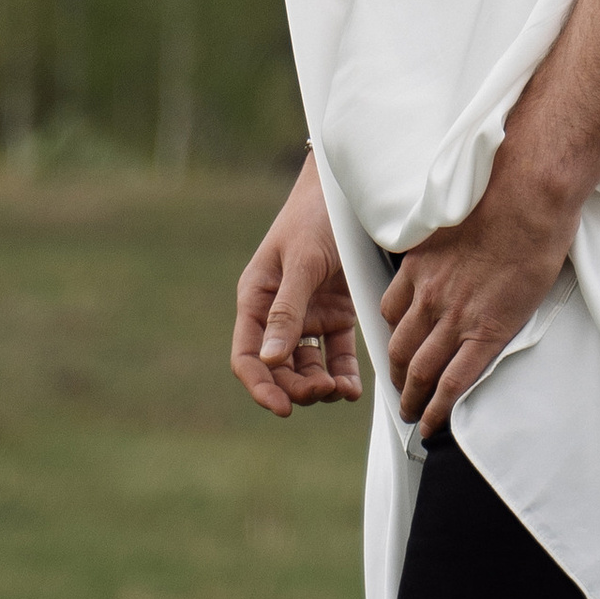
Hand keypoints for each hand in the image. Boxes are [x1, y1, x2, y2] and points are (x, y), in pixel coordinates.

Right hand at [231, 153, 361, 414]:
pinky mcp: (337, 313)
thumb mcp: (302, 261)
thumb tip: (270, 360)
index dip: (261, 386)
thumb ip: (287, 310)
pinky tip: (351, 389)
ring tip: (339, 390)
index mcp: (256, 298)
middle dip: (297, 387)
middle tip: (321, 392)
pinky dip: (342, 374)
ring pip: (307, 366)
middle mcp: (278, 313)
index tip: (282, 407)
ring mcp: (309, 315)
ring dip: (319, 385)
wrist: (351, 190)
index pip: (248, 356)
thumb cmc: (317, 216)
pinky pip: (336, 354)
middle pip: (279, 368)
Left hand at [380, 147, 579, 435]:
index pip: (390, 309)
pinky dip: (439, 409)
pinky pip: (453, 382)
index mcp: (419, 266)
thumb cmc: (501, 193)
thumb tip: (458, 236)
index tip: (397, 345)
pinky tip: (434, 424)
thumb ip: (446, 238)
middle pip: (399, 346)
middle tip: (400, 390)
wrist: (528, 195)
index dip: (392, 333)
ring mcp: (455, 317)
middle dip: (397, 374)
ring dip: (413, 398)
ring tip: (413, 414)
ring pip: (421, 370)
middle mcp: (428, 295)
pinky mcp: (486, 333)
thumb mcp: (455, 215)